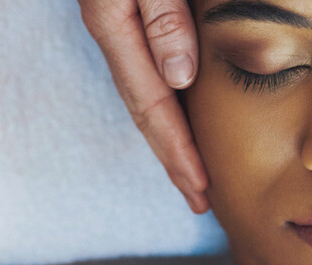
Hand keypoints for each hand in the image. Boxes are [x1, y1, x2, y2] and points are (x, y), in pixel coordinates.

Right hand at [78, 0, 209, 213]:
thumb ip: (163, 17)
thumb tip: (179, 78)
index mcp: (114, 26)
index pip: (151, 104)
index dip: (177, 149)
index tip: (201, 186)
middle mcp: (111, 32)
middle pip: (142, 111)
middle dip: (171, 159)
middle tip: (199, 200)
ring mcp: (114, 25)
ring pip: (142, 95)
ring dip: (167, 136)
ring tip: (191, 171)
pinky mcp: (124, 14)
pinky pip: (146, 72)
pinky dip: (166, 103)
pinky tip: (179, 113)